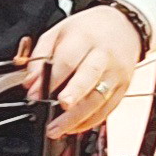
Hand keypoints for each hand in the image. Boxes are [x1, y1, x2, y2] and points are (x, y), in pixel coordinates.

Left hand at [25, 5, 144, 135]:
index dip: (49, 80)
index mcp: (85, 38)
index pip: (67, 61)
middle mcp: (104, 56)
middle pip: (87, 79)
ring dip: (77, 119)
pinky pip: (108, 109)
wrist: (125, 26)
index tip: (34, 95)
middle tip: (55, 116)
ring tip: (58, 129)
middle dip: (71, 99)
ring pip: (98, 99)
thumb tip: (30, 83)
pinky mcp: (124, 88)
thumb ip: (40, 56)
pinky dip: (90, 121)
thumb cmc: (88, 30)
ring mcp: (116, 73)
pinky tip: (75, 127)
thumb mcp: (58, 32)